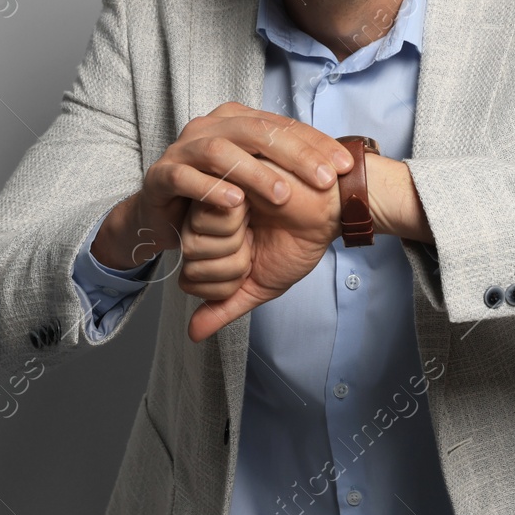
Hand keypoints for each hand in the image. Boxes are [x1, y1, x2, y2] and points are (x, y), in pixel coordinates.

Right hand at [109, 103, 351, 270]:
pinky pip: (186, 177)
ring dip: (255, 172)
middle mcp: (210, 126)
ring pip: (222, 150)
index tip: (345, 167)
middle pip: (257, 130)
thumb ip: (289, 168)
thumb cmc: (217, 194)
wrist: (161, 217)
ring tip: (283, 195)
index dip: (316, 144)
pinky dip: (212, 189)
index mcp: (237, 120)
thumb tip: (338, 168)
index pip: (282, 125)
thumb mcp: (258, 179)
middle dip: (295, 155)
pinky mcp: (161, 175)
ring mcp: (183, 148)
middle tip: (323, 181)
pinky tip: (236, 204)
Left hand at [186, 156, 342, 342]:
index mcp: (212, 244)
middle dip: (228, 261)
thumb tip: (194, 334)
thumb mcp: (260, 284)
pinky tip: (252, 206)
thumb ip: (225, 306)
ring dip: (229, 242)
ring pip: (191, 241)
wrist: (325, 213)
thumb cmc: (297, 242)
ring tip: (254, 220)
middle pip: (189, 259)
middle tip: (255, 239)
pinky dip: (230, 221)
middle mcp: (204, 221)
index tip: (252, 262)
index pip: (190, 280)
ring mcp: (208, 200)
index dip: (223, 283)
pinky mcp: (215, 181)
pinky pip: (202, 215)